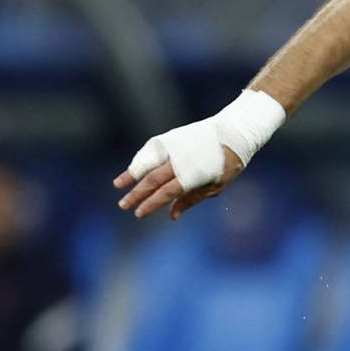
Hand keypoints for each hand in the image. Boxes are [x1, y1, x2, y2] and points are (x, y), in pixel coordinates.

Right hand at [113, 144, 244, 220]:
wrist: (231, 134)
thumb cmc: (226, 165)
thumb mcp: (215, 187)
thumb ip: (191, 200)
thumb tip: (171, 216)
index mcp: (192, 176)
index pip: (165, 193)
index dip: (150, 204)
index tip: (138, 214)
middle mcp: (179, 161)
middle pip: (152, 180)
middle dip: (136, 194)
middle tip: (123, 205)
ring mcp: (173, 148)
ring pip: (146, 162)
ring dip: (131, 174)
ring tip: (118, 186)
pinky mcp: (170, 138)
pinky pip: (150, 151)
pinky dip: (139, 161)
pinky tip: (133, 169)